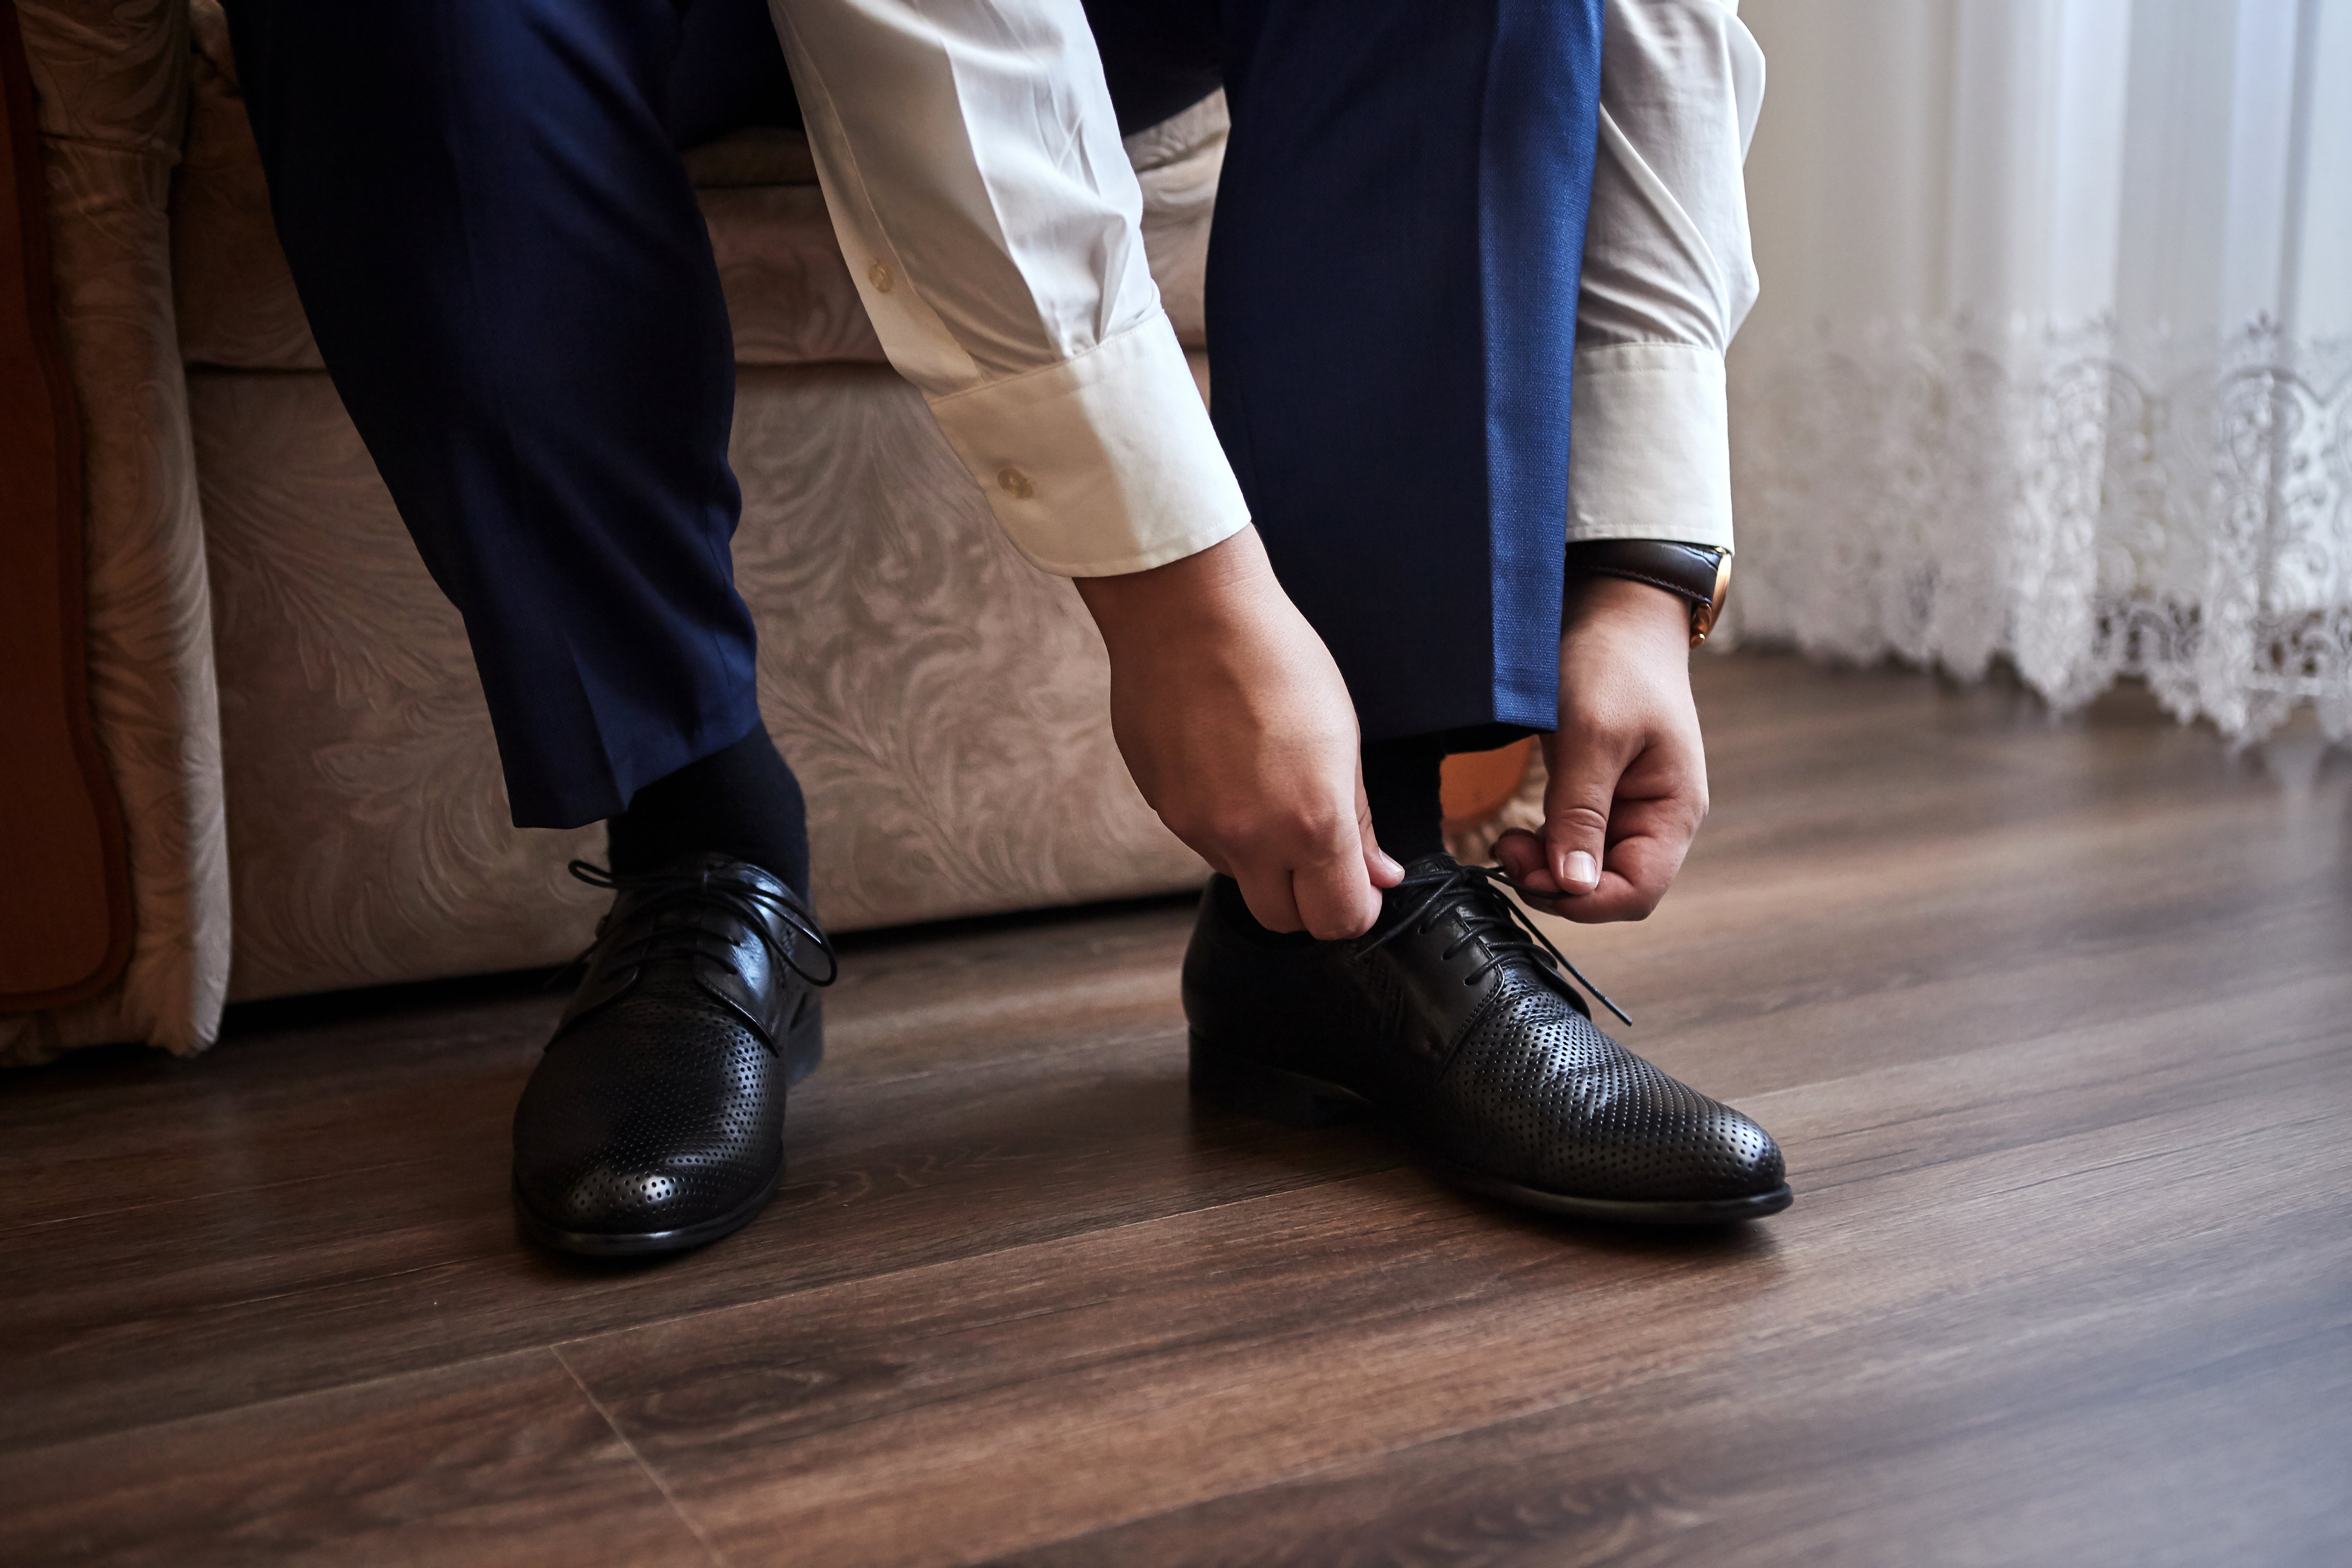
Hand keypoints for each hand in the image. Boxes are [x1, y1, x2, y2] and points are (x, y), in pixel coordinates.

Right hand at [1075, 527, 1401, 938]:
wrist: (1187, 613)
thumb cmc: (1273, 657)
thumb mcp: (1341, 736)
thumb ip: (1358, 818)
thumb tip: (1378, 873)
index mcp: (1311, 822)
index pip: (1339, 919)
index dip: (1356, 910)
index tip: (1361, 887)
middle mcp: (1248, 839)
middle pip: (1282, 919)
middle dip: (1306, 900)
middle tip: (1318, 854)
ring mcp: (1196, 827)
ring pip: (1238, 875)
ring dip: (1259, 854)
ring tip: (1264, 782)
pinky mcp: (1161, 807)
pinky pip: (1200, 839)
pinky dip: (1220, 822)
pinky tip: (1225, 766)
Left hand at [1493, 575, 1706, 921]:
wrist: (1612, 613)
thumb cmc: (1611, 663)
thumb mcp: (1592, 735)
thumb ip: (1581, 812)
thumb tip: (1572, 885)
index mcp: (1673, 811)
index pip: (1638, 892)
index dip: (1584, 901)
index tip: (1531, 875)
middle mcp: (1656, 819)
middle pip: (1609, 888)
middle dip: (1556, 883)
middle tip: (1506, 851)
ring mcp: (1627, 810)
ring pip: (1585, 870)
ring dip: (1544, 866)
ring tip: (1507, 839)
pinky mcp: (1599, 797)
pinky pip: (1573, 842)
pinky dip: (1544, 845)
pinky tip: (1518, 830)